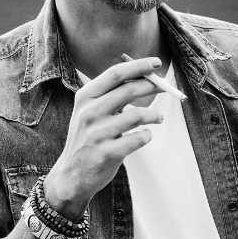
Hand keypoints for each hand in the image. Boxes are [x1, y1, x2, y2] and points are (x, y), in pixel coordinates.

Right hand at [43, 57, 163, 220]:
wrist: (72, 175)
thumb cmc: (88, 138)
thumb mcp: (90, 112)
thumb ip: (111, 95)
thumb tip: (144, 77)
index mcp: (85, 97)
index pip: (115, 74)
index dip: (138, 66)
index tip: (156, 63)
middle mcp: (88, 113)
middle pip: (128, 90)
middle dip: (152, 86)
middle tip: (165, 88)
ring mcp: (96, 134)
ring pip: (137, 115)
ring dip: (154, 115)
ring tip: (158, 117)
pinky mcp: (106, 154)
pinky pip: (138, 139)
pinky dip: (147, 136)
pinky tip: (145, 136)